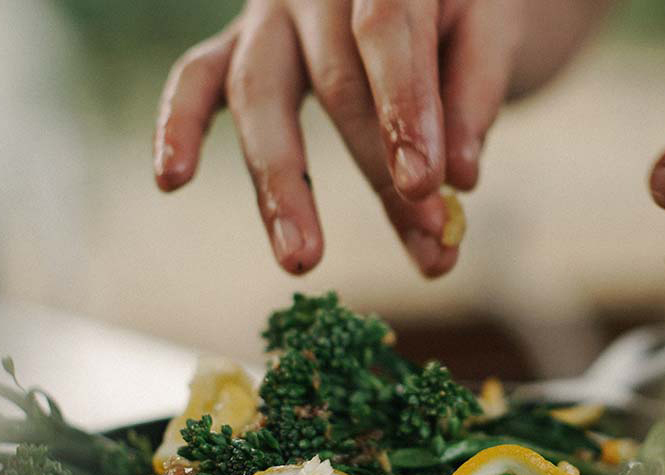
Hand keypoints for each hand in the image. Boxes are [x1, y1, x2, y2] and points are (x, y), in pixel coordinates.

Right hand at [153, 0, 606, 276]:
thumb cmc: (466, 9)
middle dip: (379, 170)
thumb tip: (459, 178)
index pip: (388, 30)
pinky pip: (196, 78)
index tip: (429, 186)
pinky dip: (179, 126)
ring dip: (282, 184)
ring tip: (301, 260)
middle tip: (424, 240)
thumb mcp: (494, 29)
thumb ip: (477, 92)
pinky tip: (170, 180)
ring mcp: (269, 11)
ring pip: (259, 93)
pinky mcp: (239, 43)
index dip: (406, 110)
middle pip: (336, 79)